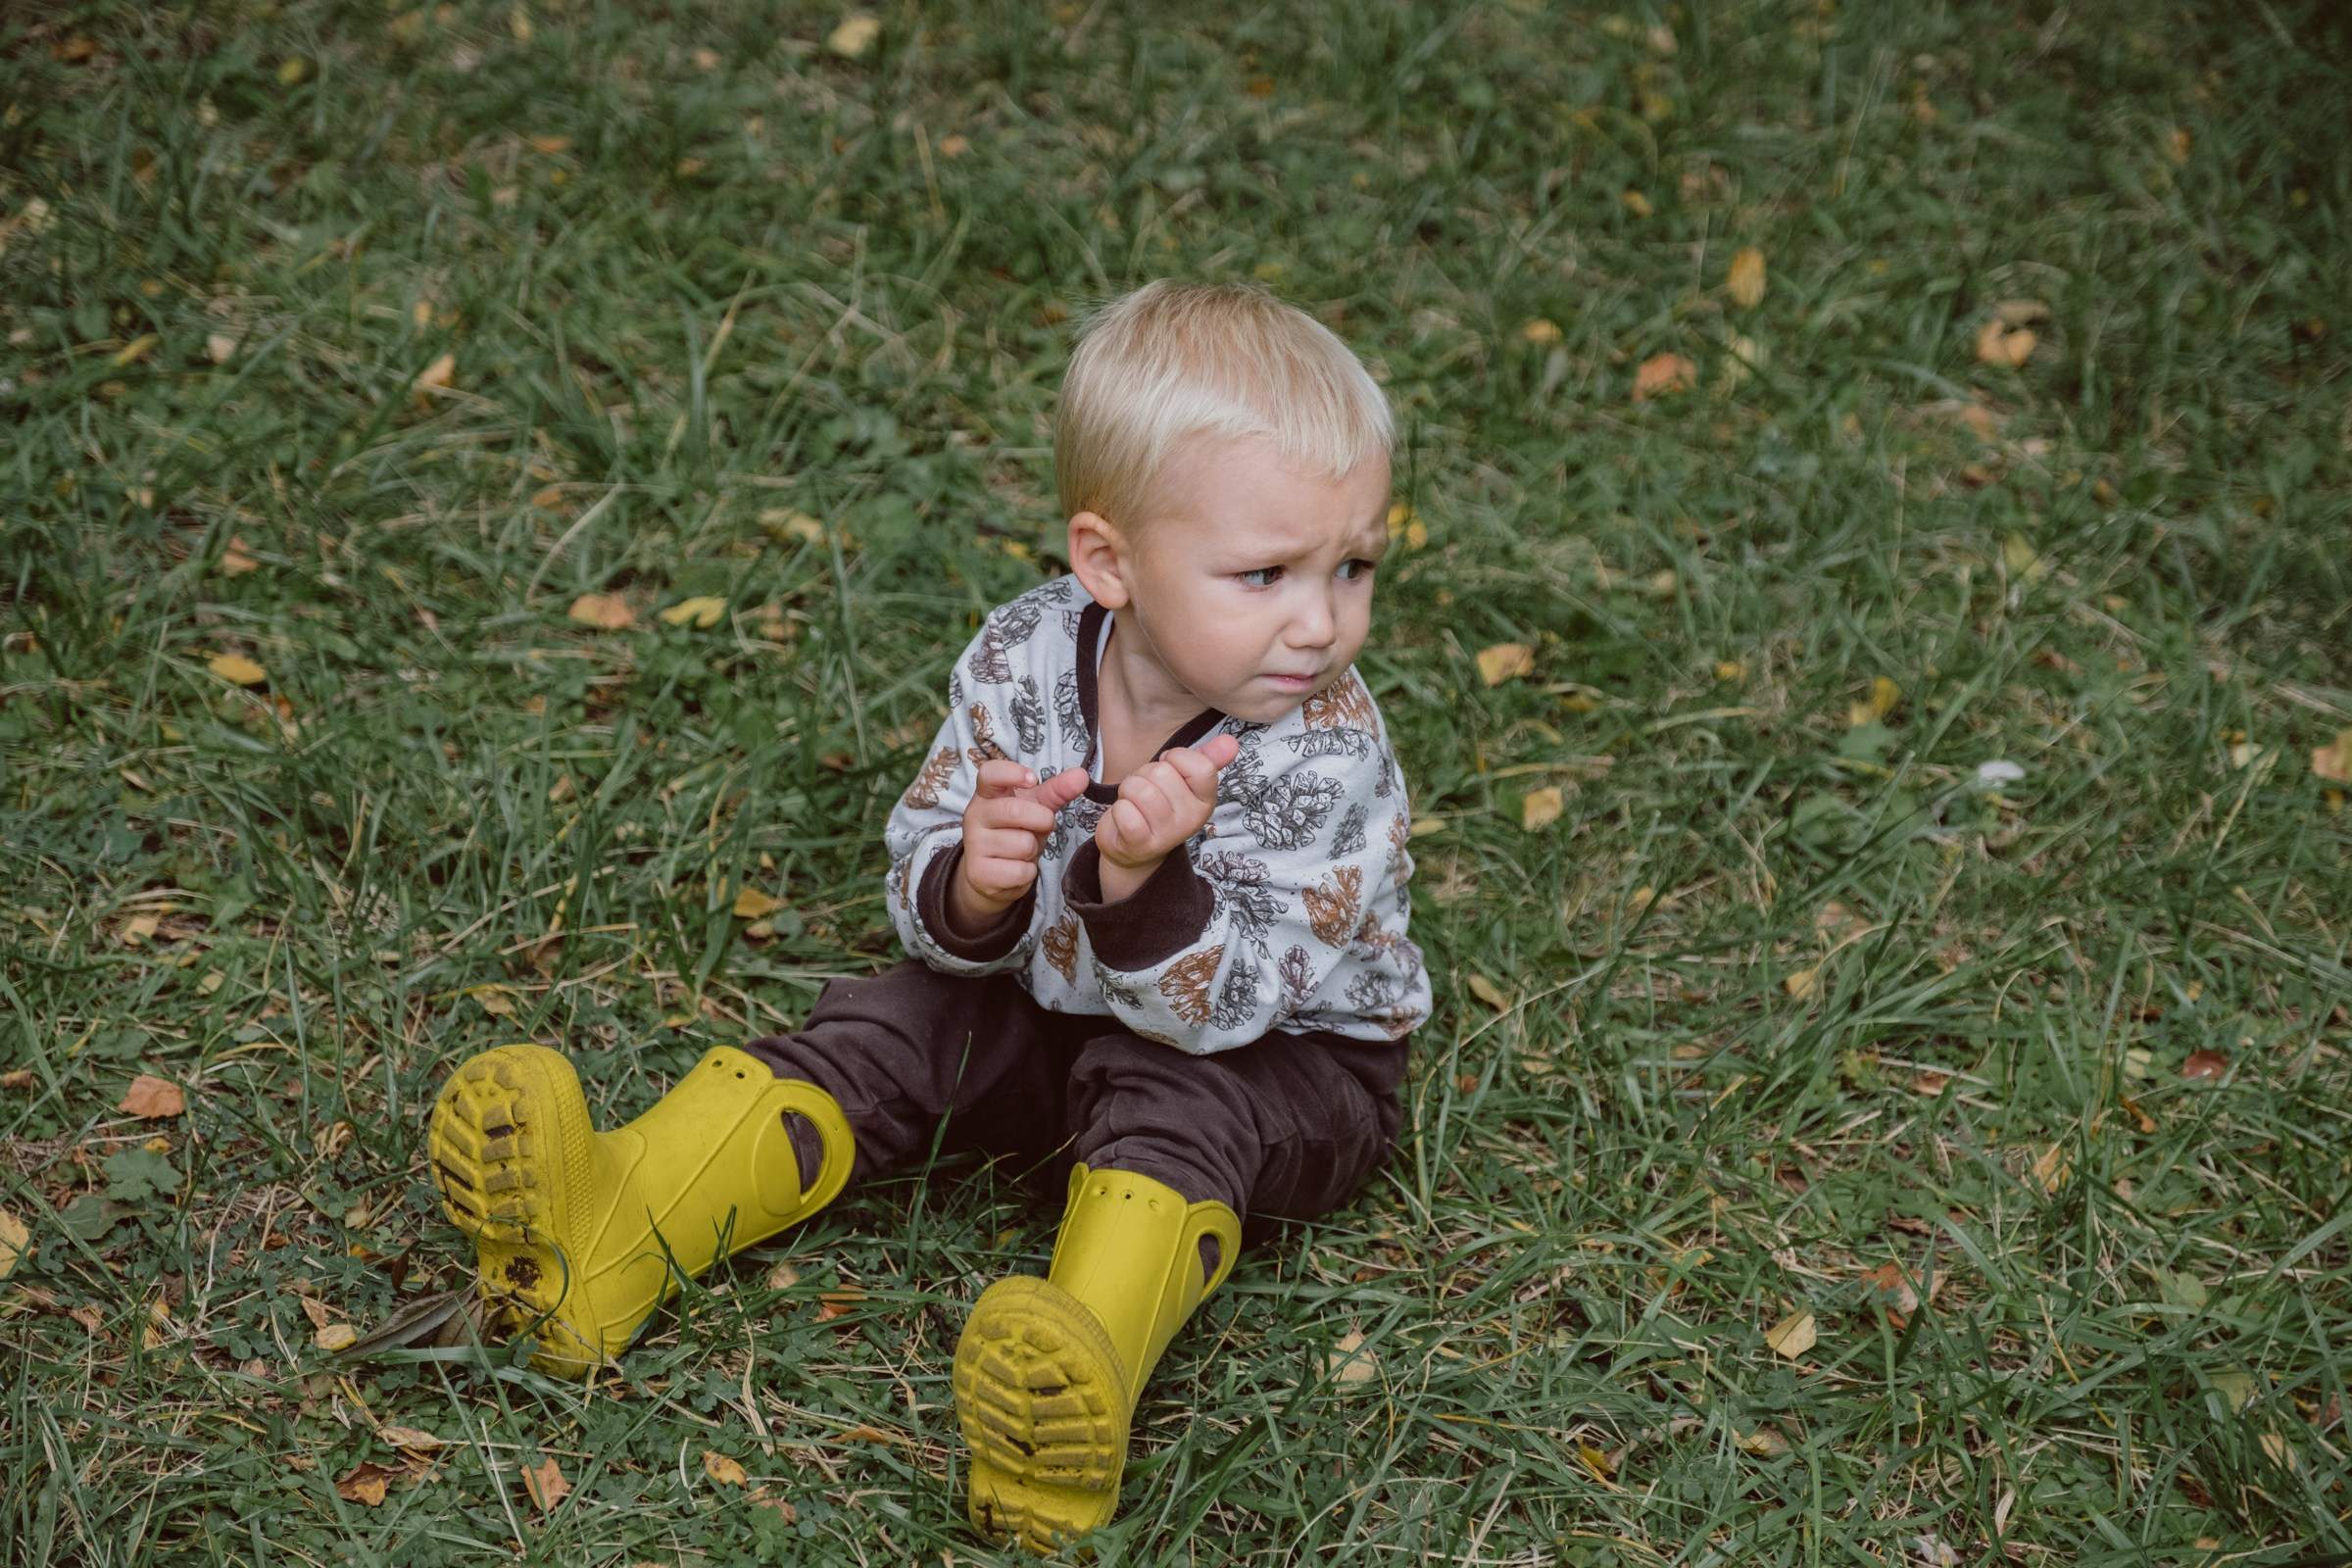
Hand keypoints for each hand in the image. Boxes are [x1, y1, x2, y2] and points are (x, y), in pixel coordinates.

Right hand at [949, 761, 1090, 935]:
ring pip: (1023, 844)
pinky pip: (1021, 870)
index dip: (1012, 773)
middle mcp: (975, 816)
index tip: (1033, 779)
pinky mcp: (979, 873)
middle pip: (1015, 810)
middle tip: (1042, 826)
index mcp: (987, 795)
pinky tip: (1017, 867)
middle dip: (1042, 820)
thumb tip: (1081, 776)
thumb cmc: (1015, 831)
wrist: (993, 873)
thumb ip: (1057, 791)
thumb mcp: (1035, 808)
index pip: (990, 774)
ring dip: (1033, 849)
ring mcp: (974, 845)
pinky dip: (1028, 871)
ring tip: (1023, 849)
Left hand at [1094, 732, 1238, 900]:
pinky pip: (1125, 811)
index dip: (1175, 759)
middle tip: (1145, 792)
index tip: (1168, 769)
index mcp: (1206, 800)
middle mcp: (1192, 819)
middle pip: (1162, 772)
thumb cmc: (1158, 806)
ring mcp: (1168, 834)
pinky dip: (1118, 810)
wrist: (1133, 847)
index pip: (1201, 766)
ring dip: (1128, 791)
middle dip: (1144, 774)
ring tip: (1134, 804)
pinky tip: (1126, 819)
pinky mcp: (1141, 844)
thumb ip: (1207, 759)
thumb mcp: (1183, 781)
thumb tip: (1231, 741)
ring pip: (1140, 789)